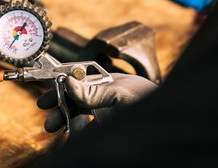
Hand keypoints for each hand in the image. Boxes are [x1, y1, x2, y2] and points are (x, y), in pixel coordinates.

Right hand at [36, 73, 157, 132]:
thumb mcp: (121, 93)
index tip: (46, 100)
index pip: (78, 84)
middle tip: (49, 121)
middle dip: (61, 110)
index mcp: (108, 84)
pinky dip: (79, 135)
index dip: (61, 90)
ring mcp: (108, 117)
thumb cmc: (150, 102)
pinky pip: (88, 134)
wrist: (170, 126)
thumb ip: (93, 90)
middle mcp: (106, 100)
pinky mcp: (109, 133)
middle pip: (75, 103)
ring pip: (80, 120)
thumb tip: (67, 82)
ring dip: (68, 123)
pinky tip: (76, 135)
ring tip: (60, 129)